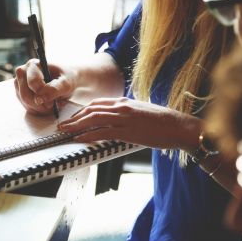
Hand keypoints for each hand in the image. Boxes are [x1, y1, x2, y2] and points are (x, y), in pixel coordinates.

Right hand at [14, 58, 75, 114]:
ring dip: (41, 108)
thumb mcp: (66, 83)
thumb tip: (41, 98)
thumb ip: (55, 89)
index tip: (53, 100)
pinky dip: (40, 110)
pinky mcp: (21, 95)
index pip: (32, 82)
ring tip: (54, 103)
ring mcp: (20, 85)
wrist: (65, 81)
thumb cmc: (66, 78)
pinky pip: (28, 107)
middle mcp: (23, 73)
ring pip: (26, 103)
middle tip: (53, 104)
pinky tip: (49, 105)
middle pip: (25, 95)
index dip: (42, 93)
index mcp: (33, 65)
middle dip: (40, 104)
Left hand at [58, 97, 199, 149]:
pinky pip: (102, 132)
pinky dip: (88, 135)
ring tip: (65, 131)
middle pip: (91, 110)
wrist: (178, 126)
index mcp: (124, 101)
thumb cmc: (163, 122)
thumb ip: (127, 113)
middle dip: (74, 118)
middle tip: (62, 125)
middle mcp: (122, 107)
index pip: (97, 103)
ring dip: (76, 126)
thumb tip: (116, 120)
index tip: (73, 118)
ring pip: (93, 119)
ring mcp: (124, 118)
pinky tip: (79, 139)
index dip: (82, 111)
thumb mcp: (141, 112)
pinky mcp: (127, 131)